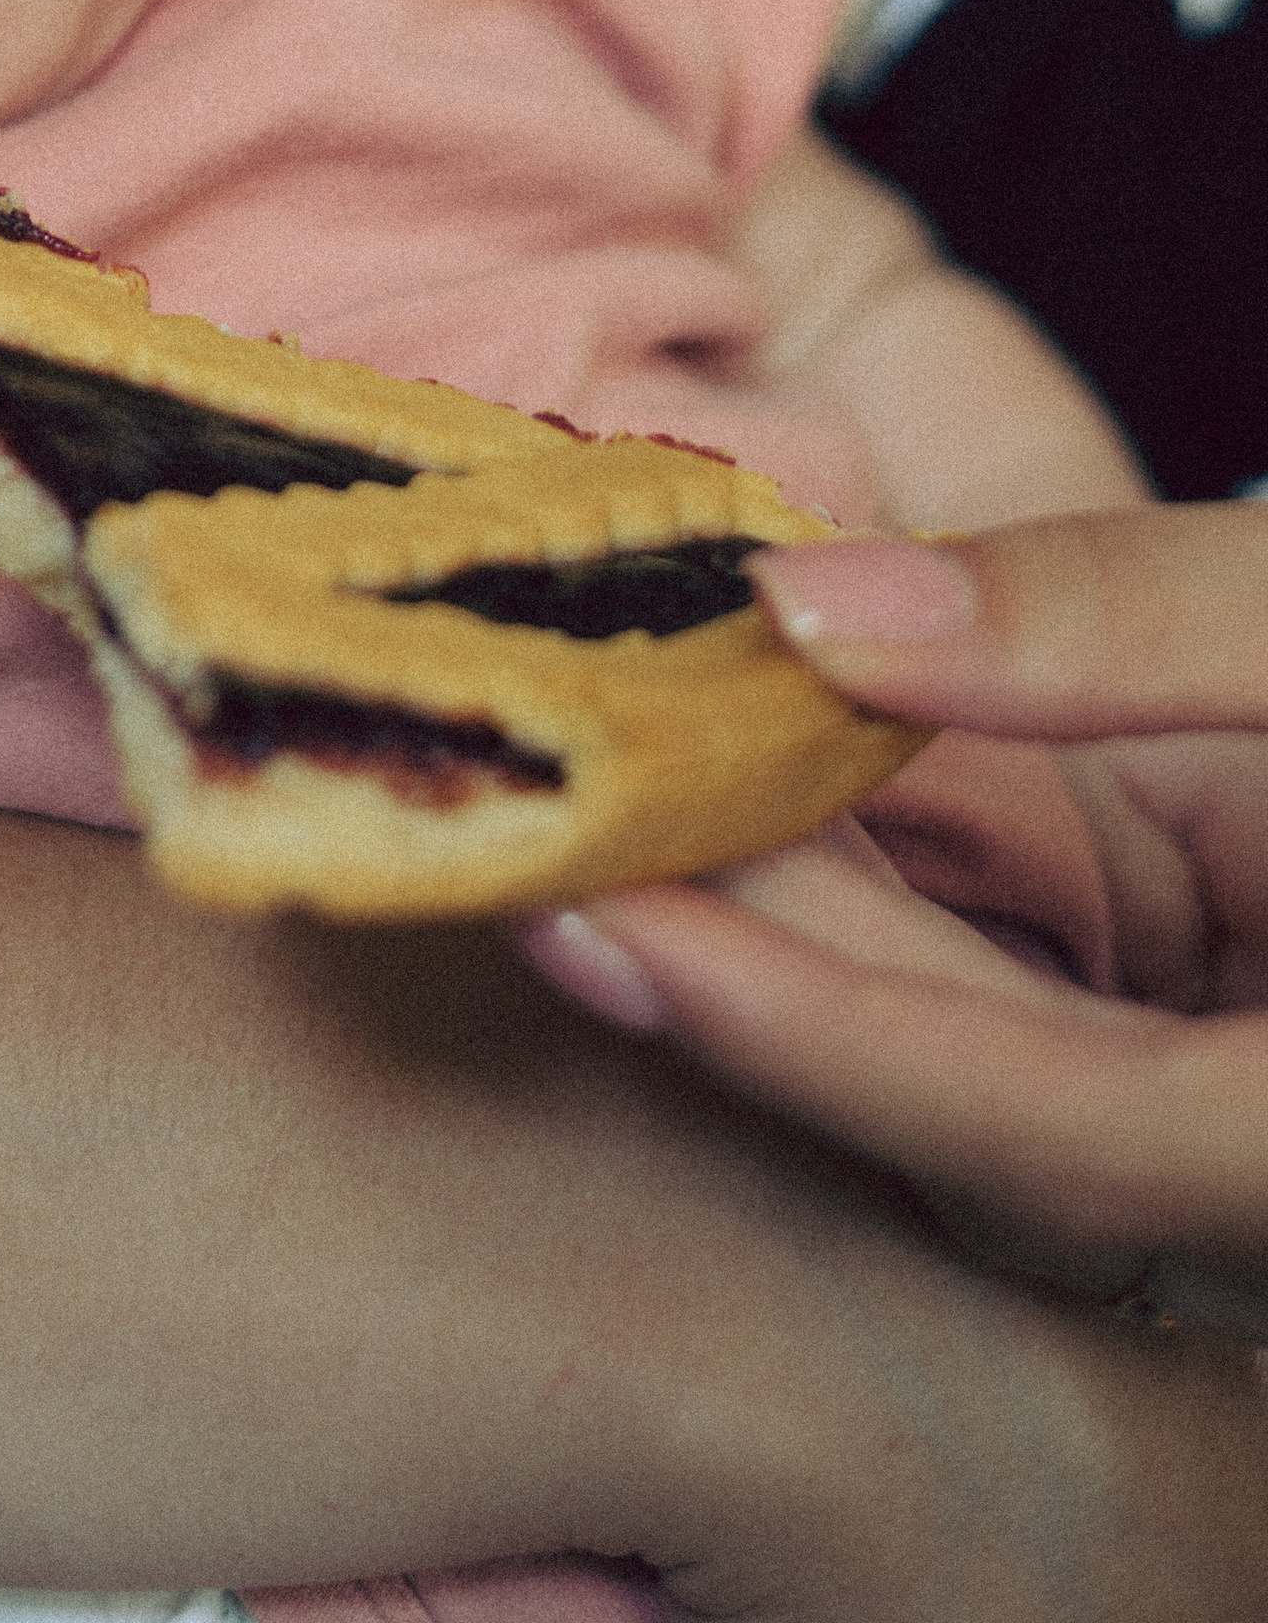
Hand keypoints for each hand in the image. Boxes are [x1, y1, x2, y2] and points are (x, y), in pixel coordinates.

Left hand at [519, 507, 1267, 1331]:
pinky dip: (949, 947)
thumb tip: (812, 609)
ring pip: (1042, 1098)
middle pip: (1020, 1130)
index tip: (596, 928)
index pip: (1058, 1136)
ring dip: (850, 961)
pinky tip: (812, 826)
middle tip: (549, 853)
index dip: (815, 1039)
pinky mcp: (1264, 1062)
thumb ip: (1127, 618)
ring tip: (637, 817)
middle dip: (787, 986)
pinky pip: (1090, 1045)